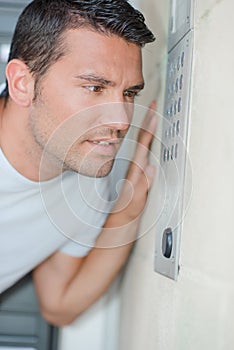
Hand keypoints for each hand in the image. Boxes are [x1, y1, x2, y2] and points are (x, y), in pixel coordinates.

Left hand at [114, 100, 156, 221]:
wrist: (118, 223)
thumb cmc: (126, 213)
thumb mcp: (135, 201)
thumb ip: (142, 185)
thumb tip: (151, 167)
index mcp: (134, 170)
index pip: (142, 144)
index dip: (148, 127)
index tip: (152, 111)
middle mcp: (134, 167)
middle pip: (142, 140)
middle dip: (148, 121)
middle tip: (152, 105)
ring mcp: (135, 170)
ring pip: (141, 145)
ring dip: (146, 129)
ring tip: (151, 116)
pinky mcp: (136, 174)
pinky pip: (141, 153)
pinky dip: (145, 142)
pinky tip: (147, 139)